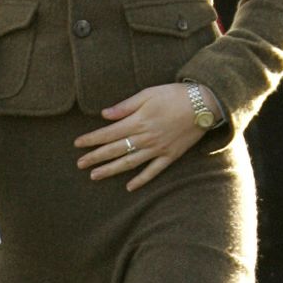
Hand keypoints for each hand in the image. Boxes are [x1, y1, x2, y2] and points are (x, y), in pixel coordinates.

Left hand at [74, 82, 217, 190]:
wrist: (205, 104)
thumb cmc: (174, 95)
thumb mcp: (148, 94)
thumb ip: (125, 106)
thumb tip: (104, 114)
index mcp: (138, 121)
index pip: (108, 133)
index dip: (92, 139)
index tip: (77, 144)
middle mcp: (146, 138)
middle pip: (115, 150)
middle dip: (95, 157)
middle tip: (79, 164)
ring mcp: (158, 149)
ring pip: (130, 163)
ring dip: (111, 170)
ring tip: (95, 176)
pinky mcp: (171, 156)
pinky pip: (153, 171)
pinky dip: (141, 180)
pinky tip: (129, 187)